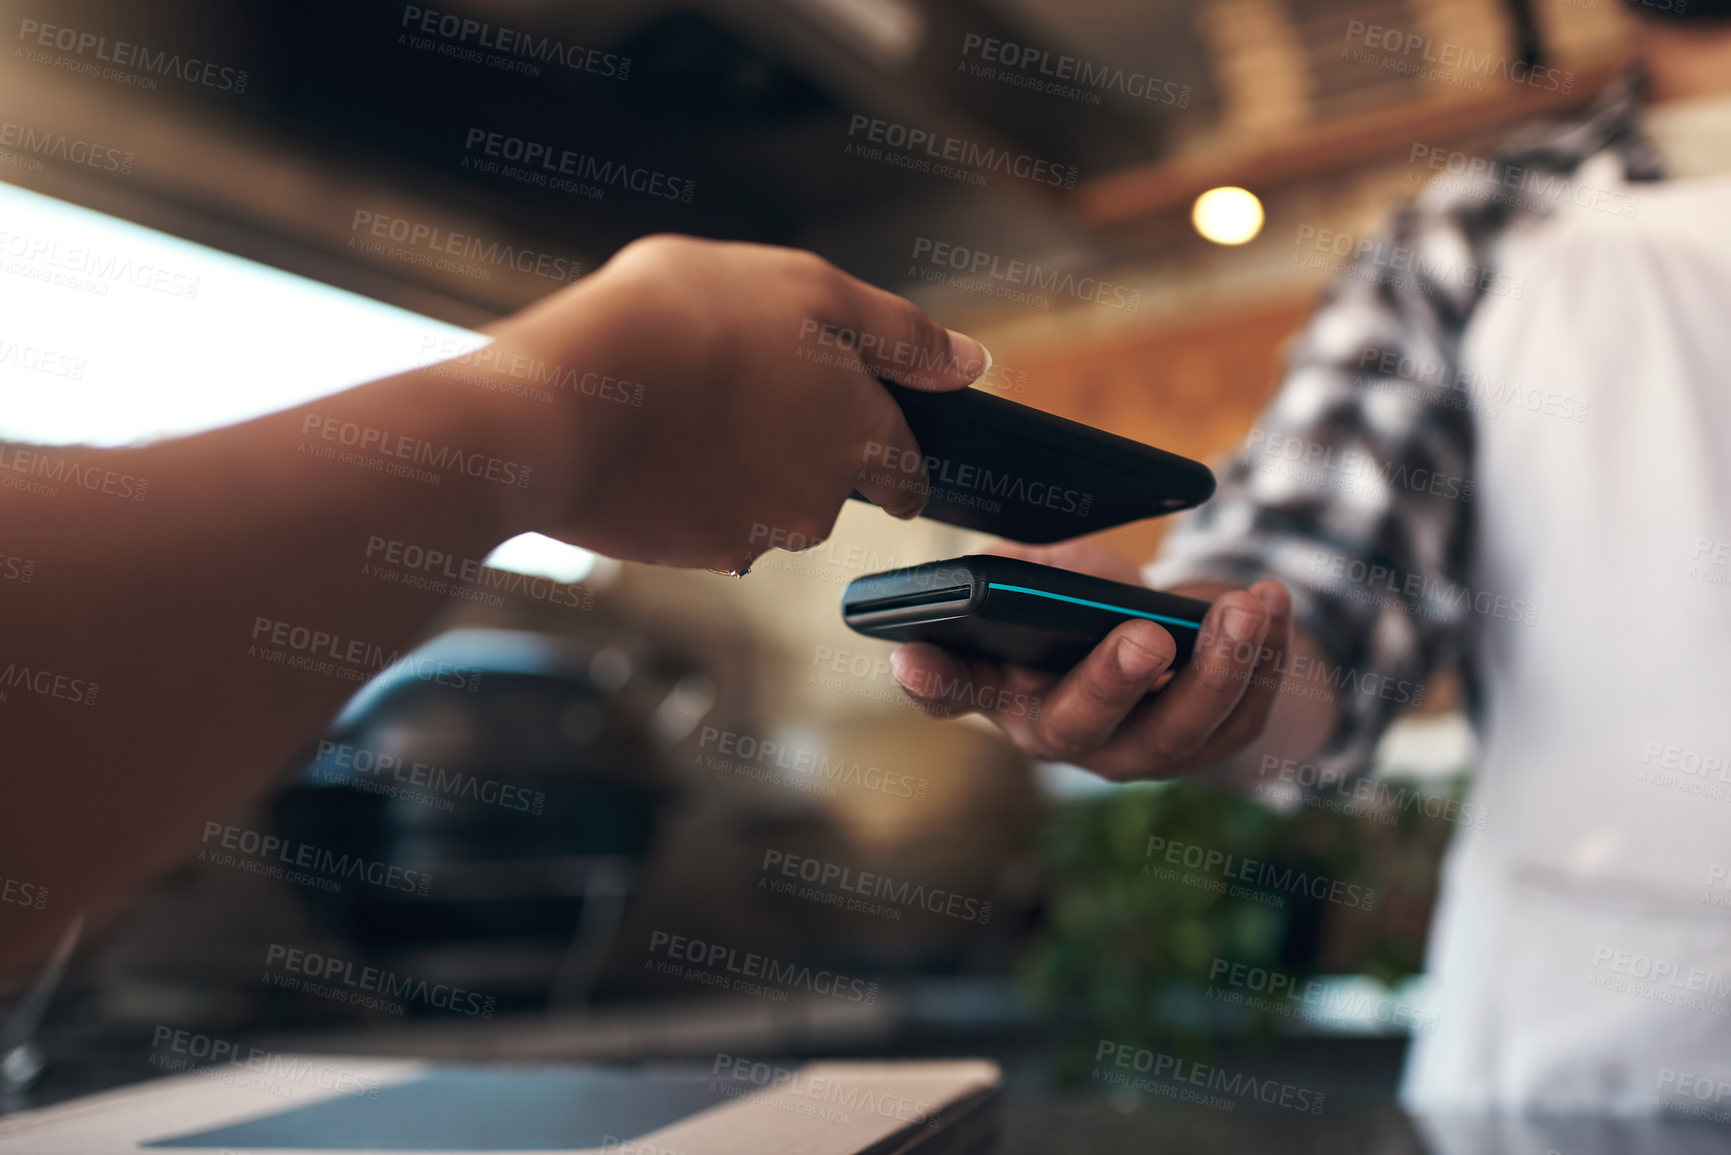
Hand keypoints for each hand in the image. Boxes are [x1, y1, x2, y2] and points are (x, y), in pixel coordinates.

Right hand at [483, 235, 988, 571]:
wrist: (555, 411)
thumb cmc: (672, 326)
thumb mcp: (800, 287)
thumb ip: (897, 331)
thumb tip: (971, 361)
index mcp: (859, 429)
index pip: (907, 468)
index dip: (886, 442)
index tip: (849, 420)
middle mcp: (823, 499)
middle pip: (834, 481)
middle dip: (801, 441)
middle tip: (738, 381)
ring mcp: (758, 535)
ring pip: (771, 502)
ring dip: (744, 462)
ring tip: (685, 403)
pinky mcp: (698, 554)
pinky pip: (712, 520)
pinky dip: (693, 489)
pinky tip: (655, 443)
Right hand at [889, 539, 1292, 779]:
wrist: (1170, 658)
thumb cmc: (1084, 614)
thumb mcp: (1045, 583)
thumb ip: (1020, 576)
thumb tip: (1002, 571)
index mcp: (1007, 690)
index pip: (955, 692)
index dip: (931, 679)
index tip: (910, 653)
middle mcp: (1068, 737)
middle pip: (1084, 725)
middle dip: (1114, 681)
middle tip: (1142, 633)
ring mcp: (1141, 753)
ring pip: (1182, 729)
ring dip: (1220, 667)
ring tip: (1244, 605)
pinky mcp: (1208, 749)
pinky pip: (1243, 714)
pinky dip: (1268, 657)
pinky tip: (1275, 603)